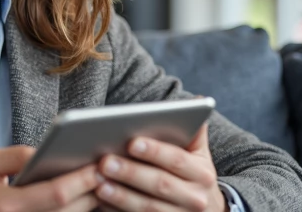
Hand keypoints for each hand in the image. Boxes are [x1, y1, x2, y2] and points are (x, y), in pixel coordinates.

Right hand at [0, 145, 101, 211]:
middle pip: (70, 211)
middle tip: (112, 171)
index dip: (81, 180)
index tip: (99, 165)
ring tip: (106, 183)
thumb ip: (17, 156)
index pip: (55, 194)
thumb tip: (46, 151)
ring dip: (91, 204)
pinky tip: (87, 199)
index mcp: (7, 205)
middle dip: (94, 191)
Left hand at [94, 124, 225, 211]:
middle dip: (131, 173)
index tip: (131, 142)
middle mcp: (195, 199)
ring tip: (98, 183)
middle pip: (160, 185)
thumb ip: (194, 131)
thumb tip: (199, 100)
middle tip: (105, 161)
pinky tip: (100, 202)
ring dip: (121, 196)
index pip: (177, 160)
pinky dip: (118, 211)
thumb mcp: (199, 155)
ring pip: (148, 207)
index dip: (155, 151)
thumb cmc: (193, 175)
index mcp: (202, 174)